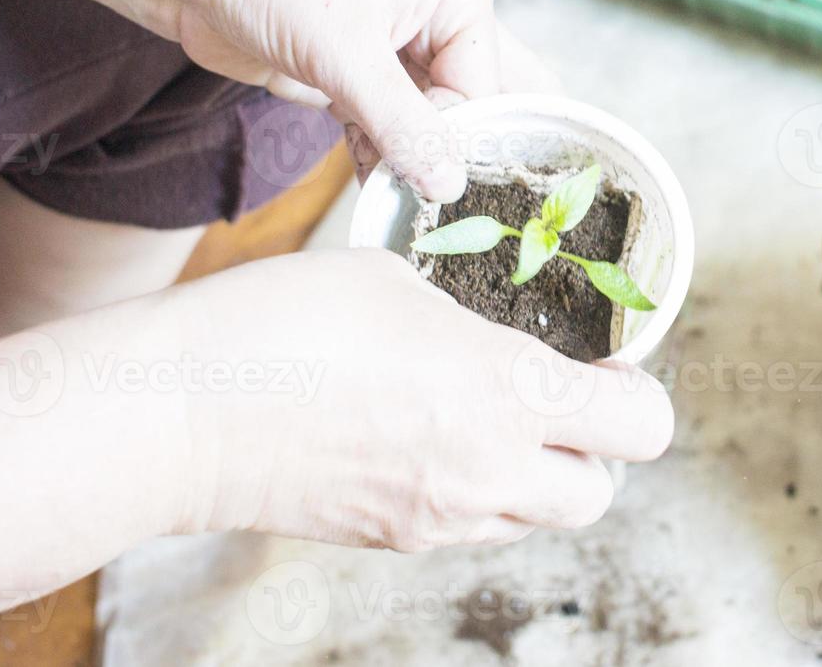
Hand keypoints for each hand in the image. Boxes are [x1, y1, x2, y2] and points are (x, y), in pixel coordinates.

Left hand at [165, 0, 557, 199]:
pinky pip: (388, 133)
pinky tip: (371, 181)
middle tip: (435, 203)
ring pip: (428, 128)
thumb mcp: (345, 55)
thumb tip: (451, 186)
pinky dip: (380, 161)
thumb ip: (404, 125)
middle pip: (470, 110)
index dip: (458, 140)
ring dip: (409, 165)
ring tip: (392, 192)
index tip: (429, 182)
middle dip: (451, 158)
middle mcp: (439, 23)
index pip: (484, 93)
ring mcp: (397, 53)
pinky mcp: (356, 78)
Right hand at [170, 248, 672, 549]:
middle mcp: (488, 469)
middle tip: (558, 399)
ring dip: (537, 474)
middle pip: (600, 492)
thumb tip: (492, 331)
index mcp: (504, 391)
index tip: (606, 365)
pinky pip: (472, 526)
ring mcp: (439, 517)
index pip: (640, 427)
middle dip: (596, 448)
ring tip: (490, 418)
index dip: (637, 394)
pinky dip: (477, 493)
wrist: (181, 415)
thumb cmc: (282, 324)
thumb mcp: (397, 281)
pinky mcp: (391, 540)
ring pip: (536, 518)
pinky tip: (431, 440)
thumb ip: (470, 316)